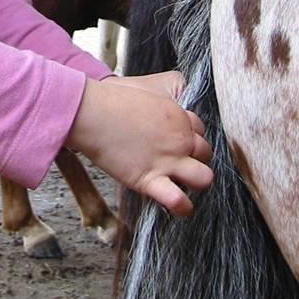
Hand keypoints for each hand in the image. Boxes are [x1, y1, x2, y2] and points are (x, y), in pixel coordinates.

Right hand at [65, 71, 212, 215]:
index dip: (189, 135)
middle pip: (206, 153)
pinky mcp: (150, 180)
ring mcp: (167, 161)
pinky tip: (176, 203)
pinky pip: (178, 201)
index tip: (176, 139)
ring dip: (195, 180)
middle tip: (175, 159)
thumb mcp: (148, 91)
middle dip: (194, 157)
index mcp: (179, 116)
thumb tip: (168, 110)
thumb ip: (165, 102)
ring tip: (179, 180)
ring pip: (204, 178)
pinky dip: (182, 207)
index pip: (201, 130)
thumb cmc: (112, 98)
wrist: (93, 113)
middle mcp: (179, 139)